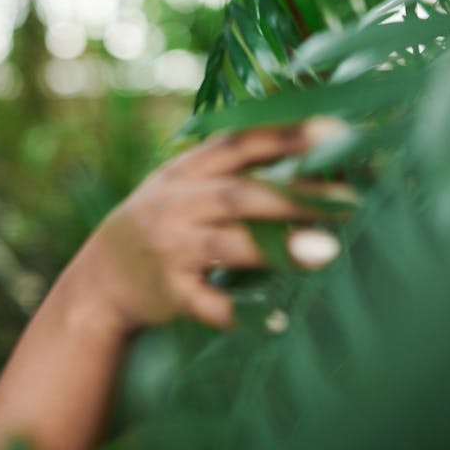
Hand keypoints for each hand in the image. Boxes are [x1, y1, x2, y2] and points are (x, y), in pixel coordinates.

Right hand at [65, 118, 351, 333]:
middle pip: (238, 194)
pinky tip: (281, 319)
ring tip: (328, 250)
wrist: (101, 278)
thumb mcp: (181, 183)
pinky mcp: (172, 294)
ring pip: (227, 245)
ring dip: (278, 248)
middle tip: (349, 200)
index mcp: (183, 171)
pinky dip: (243, 313)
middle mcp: (176, 206)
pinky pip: (211, 304)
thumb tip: (311, 144)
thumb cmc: (162, 220)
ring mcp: (173, 250)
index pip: (237, 144)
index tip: (334, 130)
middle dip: (294, 196)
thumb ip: (230, 165)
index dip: (285, 135)